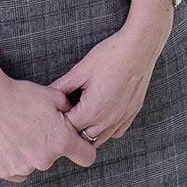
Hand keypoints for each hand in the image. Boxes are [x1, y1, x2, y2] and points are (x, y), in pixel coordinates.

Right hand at [0, 74, 95, 182]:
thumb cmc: (23, 96)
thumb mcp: (57, 97)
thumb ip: (72, 112)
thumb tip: (77, 119)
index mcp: (61, 142)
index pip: (87, 157)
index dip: (85, 149)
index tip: (78, 143)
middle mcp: (44, 160)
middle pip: (57, 157)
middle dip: (52, 144)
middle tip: (39, 127)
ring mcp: (24, 167)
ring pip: (36, 162)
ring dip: (33, 151)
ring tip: (21, 131)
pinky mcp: (5, 171)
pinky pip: (19, 169)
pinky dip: (17, 158)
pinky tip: (11, 141)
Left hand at [51, 4, 170, 147]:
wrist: (141, 47)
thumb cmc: (110, 56)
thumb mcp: (81, 70)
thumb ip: (61, 86)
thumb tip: (46, 95)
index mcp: (92, 111)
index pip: (67, 130)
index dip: (58, 122)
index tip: (55, 112)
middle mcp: (108, 120)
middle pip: (81, 139)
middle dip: (72, 130)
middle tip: (66, 114)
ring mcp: (122, 118)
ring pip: (100, 139)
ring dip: (89, 132)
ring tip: (82, 115)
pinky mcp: (132, 113)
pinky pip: (116, 132)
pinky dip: (106, 129)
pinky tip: (101, 114)